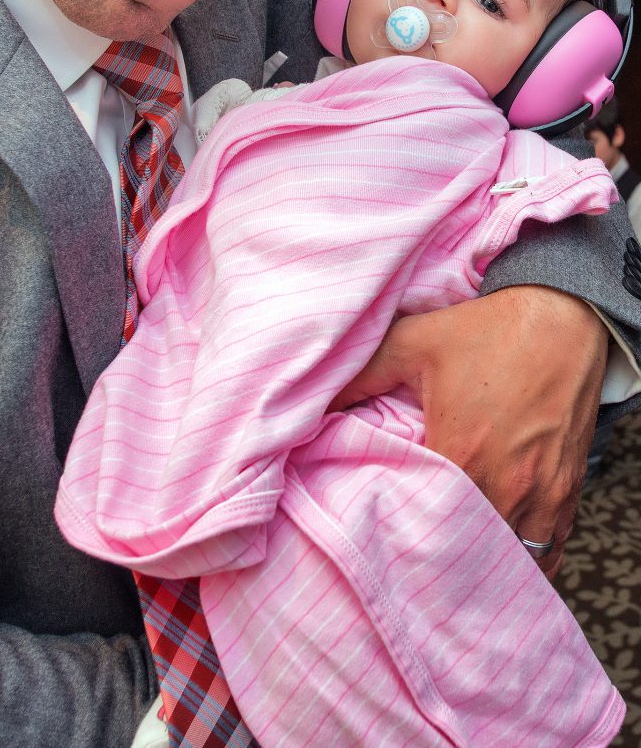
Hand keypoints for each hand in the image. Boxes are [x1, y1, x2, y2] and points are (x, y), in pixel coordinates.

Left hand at [329, 286, 607, 576]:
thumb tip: (315, 404)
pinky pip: (549, 550)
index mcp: (462, 453)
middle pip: (468, 550)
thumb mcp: (413, 341)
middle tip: (414, 562)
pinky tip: (501, 553)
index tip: (385, 538)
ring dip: (484, 562)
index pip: (426, 524)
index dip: (403, 535)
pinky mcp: (567, 491)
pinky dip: (527, 559)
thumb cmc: (486, 330)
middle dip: (441, 560)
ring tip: (455, 564)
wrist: (561, 318)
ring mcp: (542, 492)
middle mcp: (506, 483)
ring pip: (512, 558)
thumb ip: (361, 375)